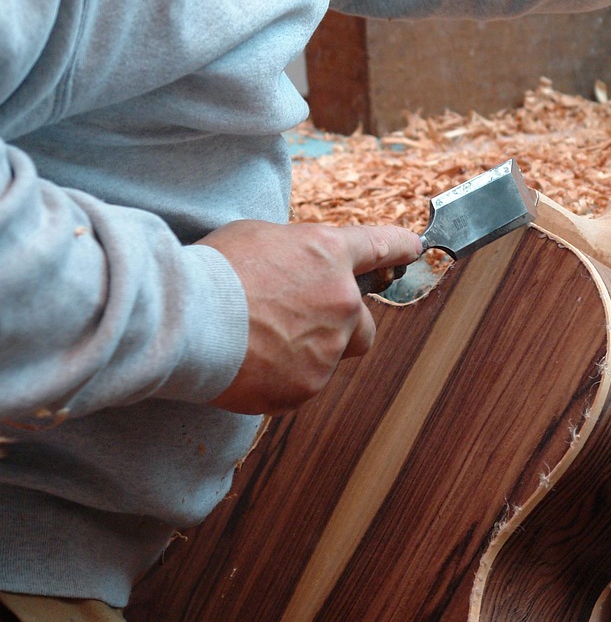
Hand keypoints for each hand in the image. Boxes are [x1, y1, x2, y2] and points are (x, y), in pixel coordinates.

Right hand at [199, 220, 422, 414]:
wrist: (187, 319)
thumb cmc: (212, 271)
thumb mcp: (257, 237)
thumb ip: (294, 253)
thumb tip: (299, 266)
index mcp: (329, 254)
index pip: (380, 246)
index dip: (398, 248)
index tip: (412, 250)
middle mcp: (342, 300)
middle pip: (365, 324)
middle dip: (342, 327)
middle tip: (300, 324)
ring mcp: (329, 346)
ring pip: (331, 356)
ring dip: (306, 352)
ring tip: (258, 342)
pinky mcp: (308, 384)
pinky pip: (302, 383)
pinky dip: (281, 378)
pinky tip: (249, 363)